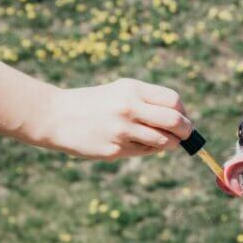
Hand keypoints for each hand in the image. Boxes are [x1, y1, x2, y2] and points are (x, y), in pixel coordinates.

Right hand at [42, 78, 192, 159]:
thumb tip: (181, 121)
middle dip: (186, 131)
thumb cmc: (95, 104)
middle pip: (175, 122)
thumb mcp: (120, 92)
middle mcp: (129, 108)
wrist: (56, 116)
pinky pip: (144, 152)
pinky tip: (135, 143)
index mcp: (131, 90)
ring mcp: (122, 130)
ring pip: (164, 142)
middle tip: (185, 135)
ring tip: (161, 140)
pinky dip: (148, 149)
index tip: (183, 118)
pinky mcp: (115, 150)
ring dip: (169, 143)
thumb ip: (148, 102)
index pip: (173, 101)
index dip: (183, 112)